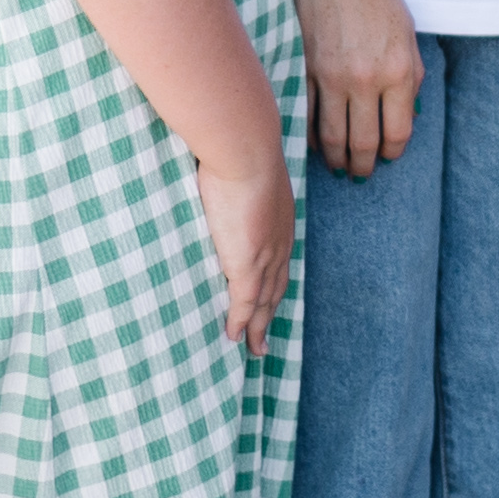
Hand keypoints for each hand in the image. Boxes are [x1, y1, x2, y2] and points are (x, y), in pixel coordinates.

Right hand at [199, 147, 295, 354]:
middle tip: (263, 338)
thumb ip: (235, 179)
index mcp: (279, 222)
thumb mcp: (244, 168)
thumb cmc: (240, 150)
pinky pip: (244, 302)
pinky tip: (234, 337)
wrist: (245, 151)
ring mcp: (264, 256)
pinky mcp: (246, 264)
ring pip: (263, 302)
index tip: (269, 301)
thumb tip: (218, 172)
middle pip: (276, 289)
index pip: (279, 262)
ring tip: (252, 347)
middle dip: (269, 314)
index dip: (274, 284)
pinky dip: (240, 322)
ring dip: (257, 326)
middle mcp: (278, 244)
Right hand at [299, 0, 426, 178]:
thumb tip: (409, 113)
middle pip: (364, 142)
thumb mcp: (407, 33)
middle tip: (361, 174)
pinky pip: (305, 114)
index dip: (393, 152)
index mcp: (399, 71)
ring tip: (339, 166)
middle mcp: (366, 79)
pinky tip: (315, 142)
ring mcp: (331, 76)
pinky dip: (310, 135)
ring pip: (332, 136)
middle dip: (364, 165)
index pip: (398, 131)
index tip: (388, 158)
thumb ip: (412, 74)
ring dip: (336, 159)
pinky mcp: (303, 68)